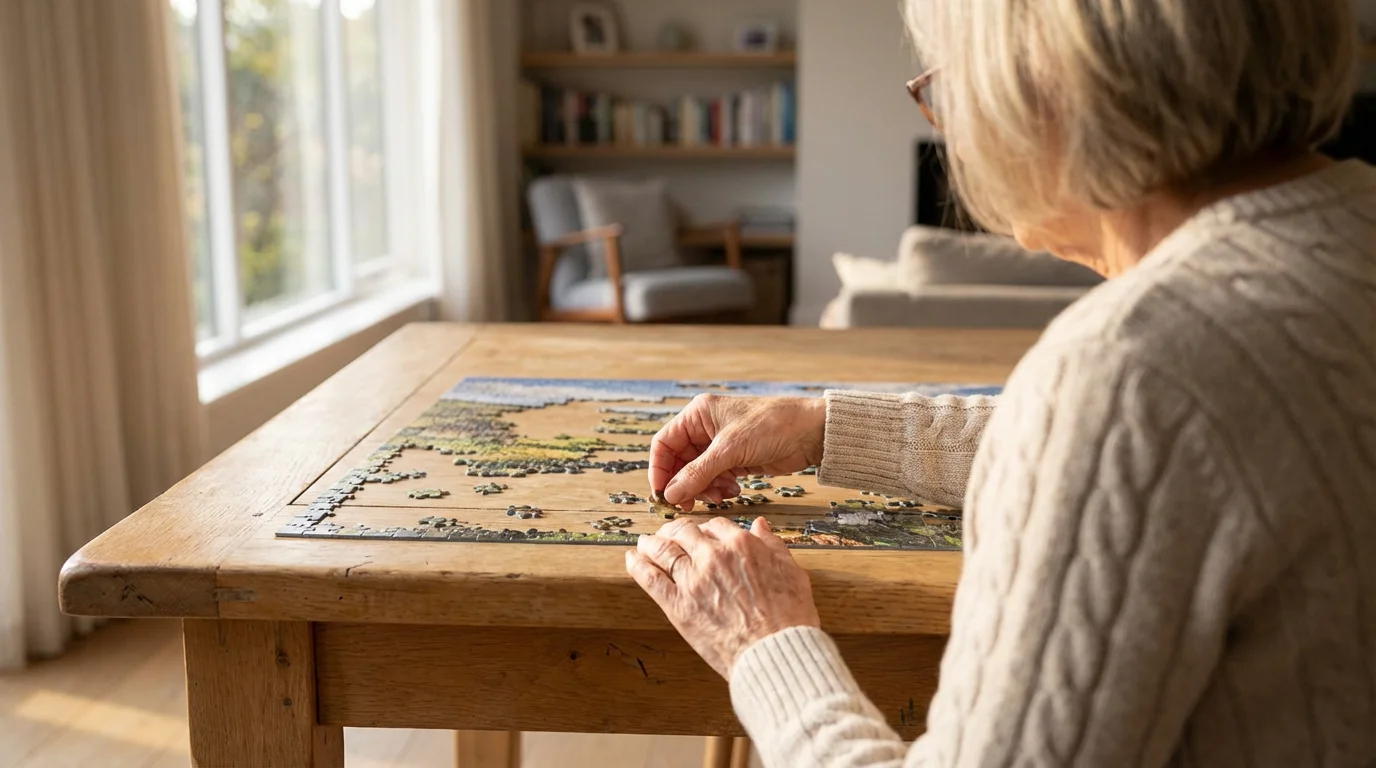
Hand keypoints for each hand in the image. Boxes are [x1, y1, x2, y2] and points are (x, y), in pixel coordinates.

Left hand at [626, 516, 820, 679]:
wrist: (775, 652)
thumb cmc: (788, 617)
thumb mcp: (791, 571)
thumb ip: (773, 545)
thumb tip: (760, 527)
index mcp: (741, 545)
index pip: (715, 525)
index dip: (705, 528)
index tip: (700, 534)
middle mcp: (713, 557)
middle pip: (683, 532)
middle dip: (674, 530)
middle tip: (667, 534)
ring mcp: (692, 581)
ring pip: (663, 551)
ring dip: (650, 543)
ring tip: (644, 543)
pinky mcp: (678, 606)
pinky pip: (650, 578)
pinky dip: (637, 565)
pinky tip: (631, 559)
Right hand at [650, 394, 825, 509]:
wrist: (811, 433)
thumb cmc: (772, 426)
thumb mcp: (730, 450)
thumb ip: (698, 473)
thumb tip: (671, 494)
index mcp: (698, 414)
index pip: (664, 443)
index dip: (660, 470)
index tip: (663, 494)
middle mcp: (706, 427)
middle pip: (680, 462)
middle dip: (684, 484)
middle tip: (688, 505)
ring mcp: (721, 445)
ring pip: (697, 474)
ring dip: (705, 488)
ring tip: (720, 496)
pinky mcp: (736, 459)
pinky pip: (716, 478)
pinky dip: (720, 488)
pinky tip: (734, 490)